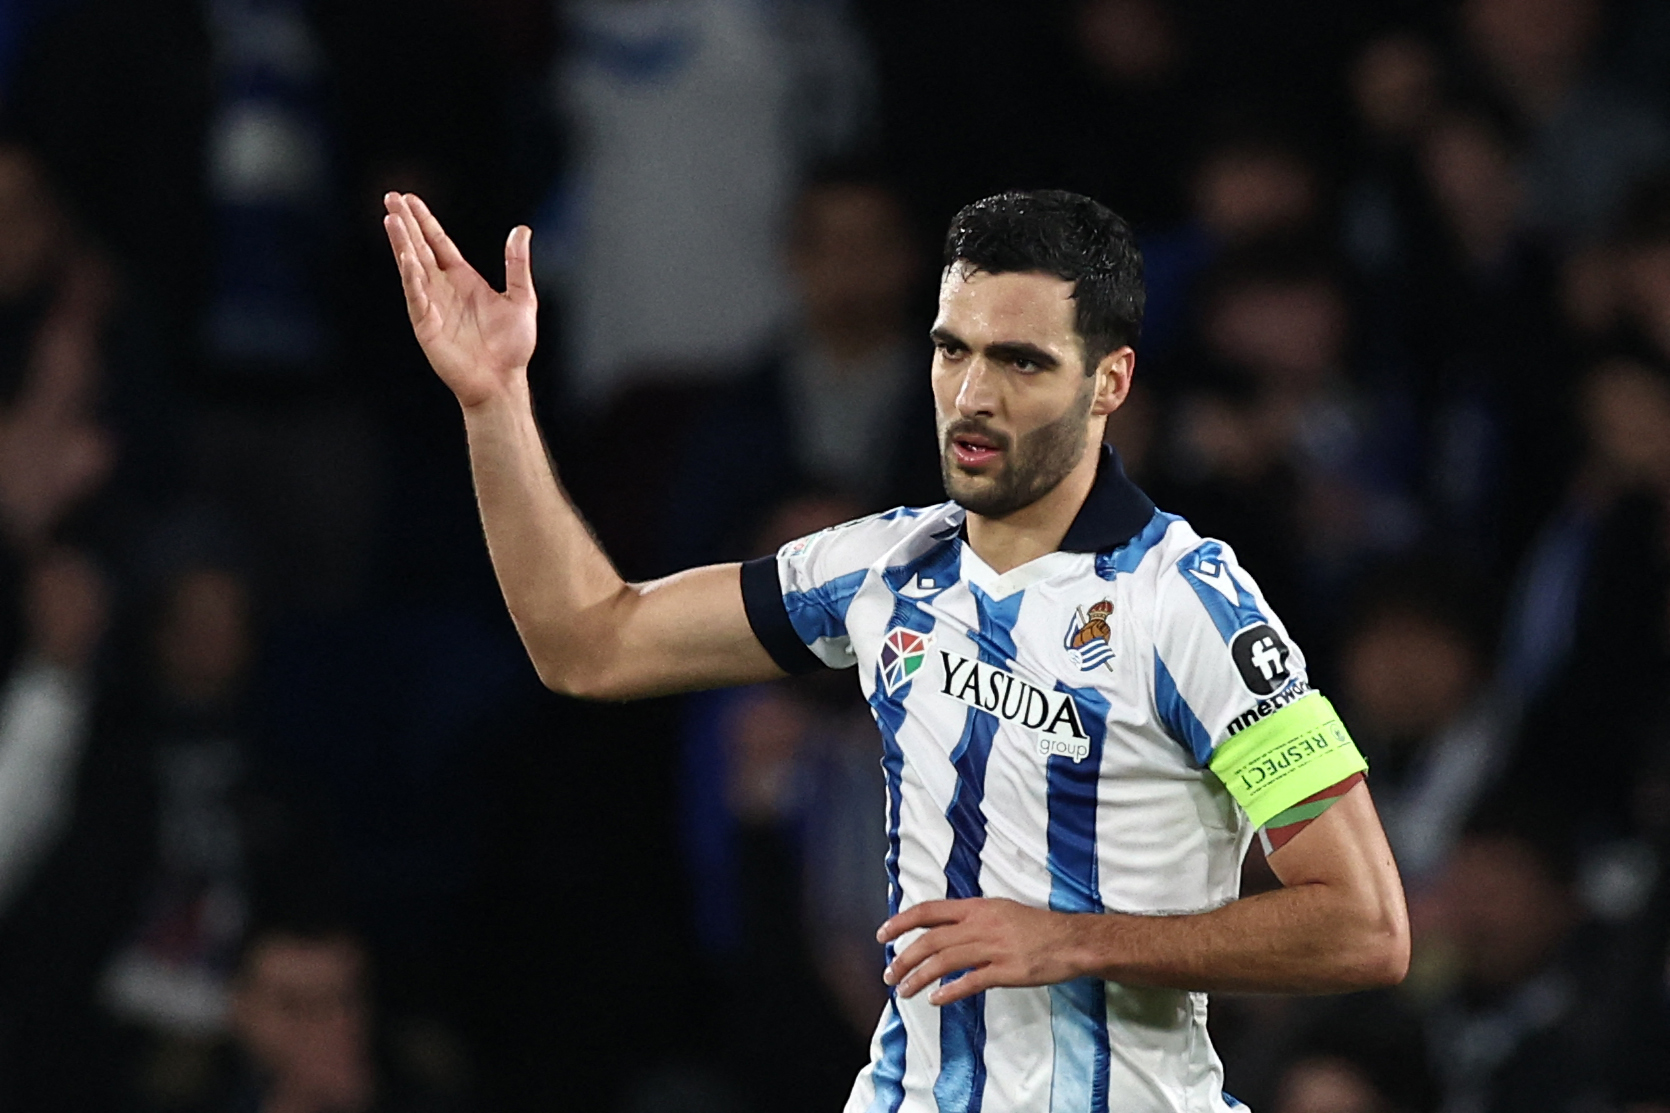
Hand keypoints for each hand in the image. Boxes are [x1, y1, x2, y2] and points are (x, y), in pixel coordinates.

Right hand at [382, 192, 536, 408]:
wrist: (503, 382)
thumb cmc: (512, 346)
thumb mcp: (522, 298)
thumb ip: (517, 264)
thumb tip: (522, 230)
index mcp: (463, 279)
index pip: (438, 243)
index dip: (424, 221)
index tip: (409, 199)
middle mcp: (443, 288)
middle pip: (420, 248)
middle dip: (406, 223)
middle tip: (391, 197)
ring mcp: (432, 305)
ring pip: (413, 267)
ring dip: (401, 243)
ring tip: (391, 218)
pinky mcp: (426, 325)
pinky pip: (416, 297)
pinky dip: (411, 278)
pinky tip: (407, 258)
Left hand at [878, 898, 1086, 1005]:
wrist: (1071, 940)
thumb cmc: (1036, 927)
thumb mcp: (999, 911)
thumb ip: (970, 919)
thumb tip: (941, 929)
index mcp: (976, 908)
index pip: (928, 911)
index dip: (901, 922)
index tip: (882, 935)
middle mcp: (980, 925)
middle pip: (930, 940)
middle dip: (904, 958)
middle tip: (889, 975)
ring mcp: (993, 948)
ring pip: (944, 962)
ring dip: (919, 978)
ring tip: (904, 992)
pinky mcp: (1006, 971)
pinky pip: (970, 982)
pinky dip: (949, 991)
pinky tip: (935, 999)